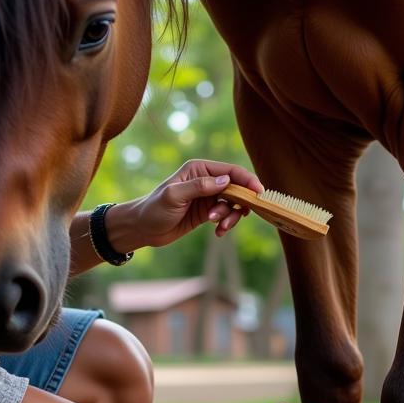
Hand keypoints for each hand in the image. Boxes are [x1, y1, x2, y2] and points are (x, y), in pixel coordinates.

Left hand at [116, 160, 264, 250]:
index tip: (259, 195)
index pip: (231, 171)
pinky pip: (227, 216)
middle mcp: (207, 180)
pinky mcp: (209, 212)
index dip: (248, 181)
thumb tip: (226, 181)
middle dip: (237, 205)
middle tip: (225, 219)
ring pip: (234, 204)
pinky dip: (226, 225)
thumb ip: (200, 187)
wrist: (144, 228)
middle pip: (237, 188)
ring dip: (231, 217)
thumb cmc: (154, 208)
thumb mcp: (175, 196)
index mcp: (200, 169)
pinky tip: (218, 233)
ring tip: (218, 227)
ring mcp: (209, 197)